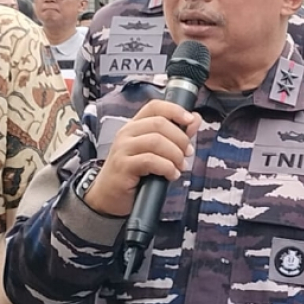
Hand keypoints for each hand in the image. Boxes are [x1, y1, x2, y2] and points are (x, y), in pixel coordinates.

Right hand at [87, 98, 200, 215]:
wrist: (108, 196)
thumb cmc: (133, 174)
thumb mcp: (155, 152)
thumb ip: (176, 135)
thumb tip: (195, 118)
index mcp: (135, 126)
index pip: (155, 107)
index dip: (175, 110)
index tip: (191, 120)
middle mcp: (127, 133)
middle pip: (159, 123)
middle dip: (180, 139)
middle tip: (187, 153)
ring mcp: (123, 148)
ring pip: (156, 141)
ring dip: (175, 154)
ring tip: (180, 166)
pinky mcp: (123, 165)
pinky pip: (150, 160)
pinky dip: (167, 168)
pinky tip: (172, 175)